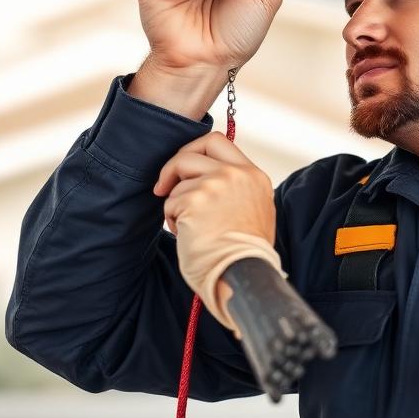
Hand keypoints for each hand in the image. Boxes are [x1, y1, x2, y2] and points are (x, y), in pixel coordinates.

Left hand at [154, 132, 274, 240]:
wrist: (245, 275)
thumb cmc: (245, 252)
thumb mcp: (255, 209)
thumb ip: (236, 187)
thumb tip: (204, 177)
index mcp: (254, 175)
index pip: (217, 142)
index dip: (194, 151)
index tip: (184, 169)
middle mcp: (237, 174)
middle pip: (192, 153)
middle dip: (172, 167)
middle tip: (164, 187)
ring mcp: (216, 184)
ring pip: (179, 183)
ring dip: (177, 206)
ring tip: (191, 230)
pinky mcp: (196, 200)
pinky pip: (171, 204)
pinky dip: (174, 221)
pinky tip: (189, 237)